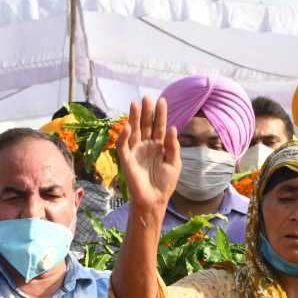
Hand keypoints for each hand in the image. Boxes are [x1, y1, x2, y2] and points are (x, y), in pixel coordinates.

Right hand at [116, 96, 180, 221]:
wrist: (155, 200)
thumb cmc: (165, 183)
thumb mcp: (174, 163)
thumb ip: (173, 146)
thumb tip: (173, 128)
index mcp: (158, 146)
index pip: (159, 126)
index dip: (160, 114)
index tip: (162, 100)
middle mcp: (146, 145)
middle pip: (145, 125)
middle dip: (146, 112)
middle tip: (147, 97)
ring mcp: (135, 151)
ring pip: (133, 131)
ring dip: (133, 118)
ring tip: (135, 104)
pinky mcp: (126, 160)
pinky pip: (123, 146)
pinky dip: (124, 136)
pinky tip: (128, 126)